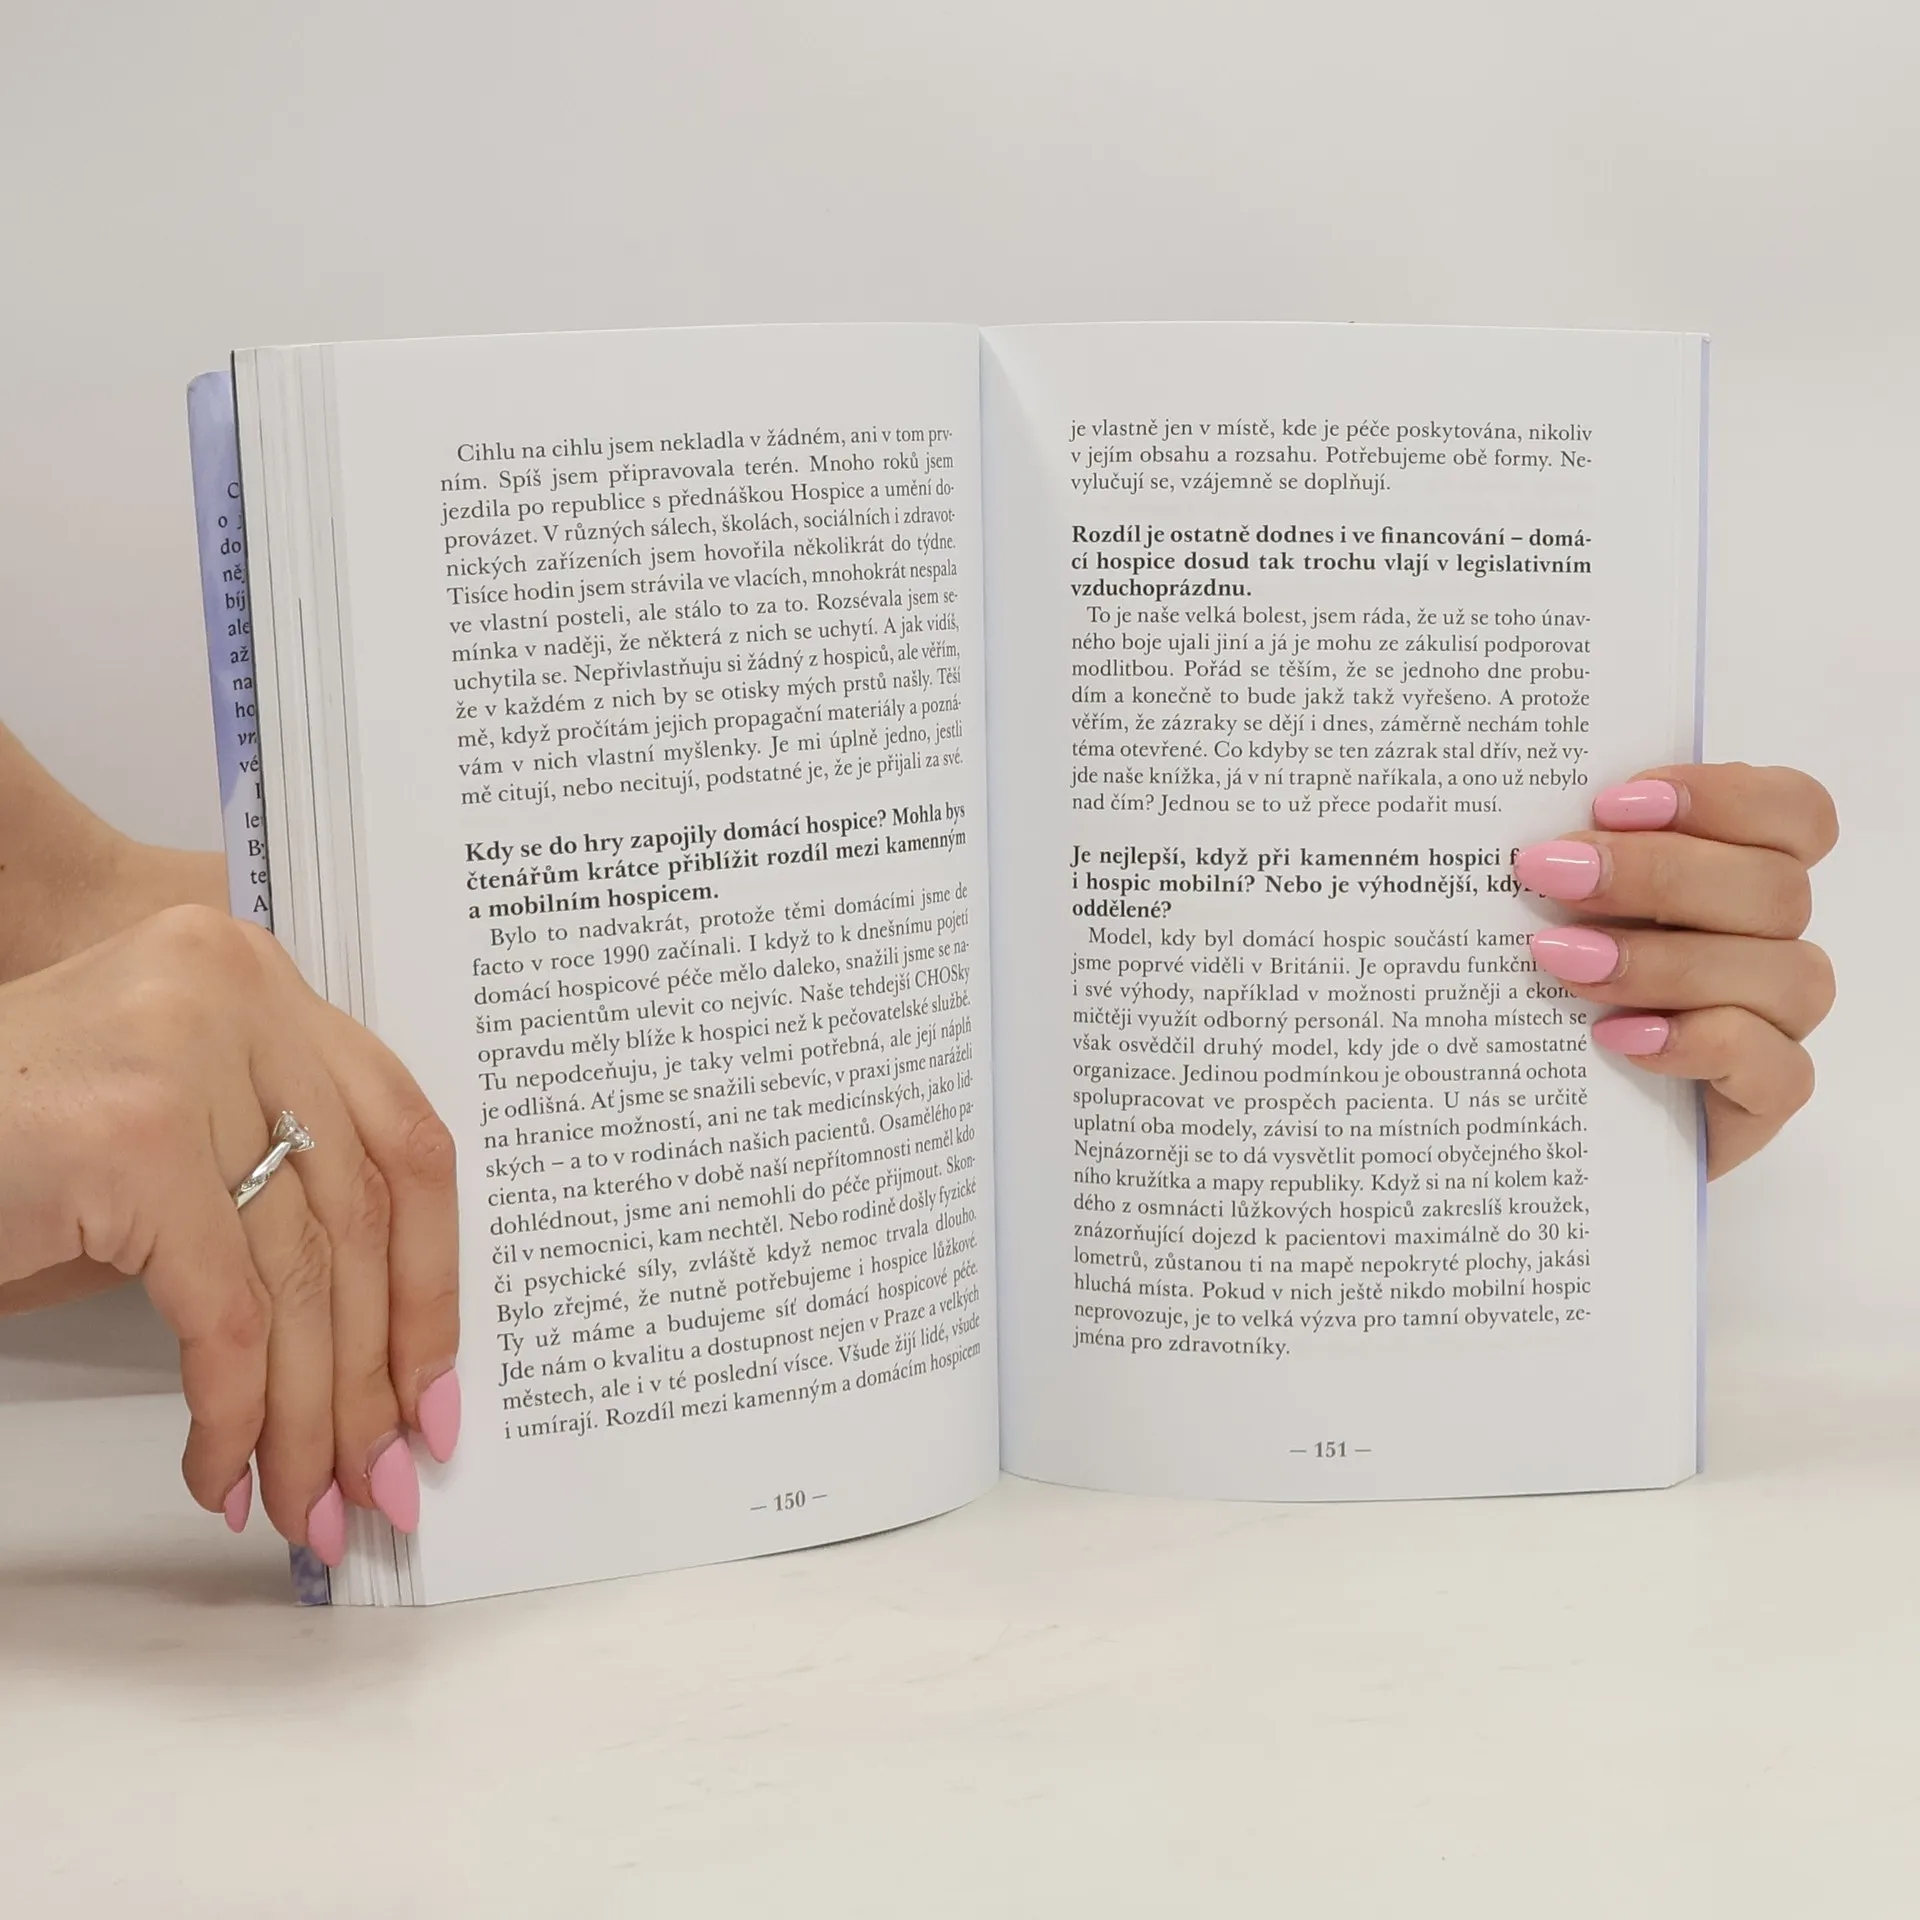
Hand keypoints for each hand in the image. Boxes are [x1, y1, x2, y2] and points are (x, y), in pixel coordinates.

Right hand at [0, 906, 460, 1559]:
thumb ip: (273, 1188)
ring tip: (313, 1503)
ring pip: (296, 1275)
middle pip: (356, 1213)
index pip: (400, 1137)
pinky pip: (224, 1313)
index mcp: (255, 977)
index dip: (431, 1274)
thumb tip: (384, 1344)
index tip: (436, 1382)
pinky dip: (233, 1413)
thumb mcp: (170, 1140)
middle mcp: (233, 989)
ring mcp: (183, 1055)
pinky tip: (226, 1475)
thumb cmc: (4, 1151)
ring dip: (310, 1418)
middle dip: (375, 1370)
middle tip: (384, 1476)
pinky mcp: (131, 1140)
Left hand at [1515, 765, 1836, 1178]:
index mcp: (1739, 872)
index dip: (1724, 795)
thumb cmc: (1540, 988)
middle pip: (1776, 888)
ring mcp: (1775, 1022)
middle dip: (1658, 873)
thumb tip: (1529, 828)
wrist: (1536, 1108)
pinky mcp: (1762, 1098)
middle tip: (1553, 875)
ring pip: (1783, 973)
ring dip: (1665, 960)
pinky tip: (1620, 1038)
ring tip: (1565, 961)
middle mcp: (1770, 941)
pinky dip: (1701, 1044)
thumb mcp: (1548, 909)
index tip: (1614, 803)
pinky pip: (1777, 1068)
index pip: (1794, 812)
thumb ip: (1568, 858)